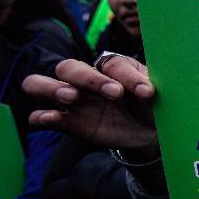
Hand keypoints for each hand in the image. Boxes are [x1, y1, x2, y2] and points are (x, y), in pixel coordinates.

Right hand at [23, 56, 158, 152]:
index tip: (147, 93)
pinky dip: (41, 116)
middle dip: (88, 78)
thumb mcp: (156, 94)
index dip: (129, 77)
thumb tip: (148, 89)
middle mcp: (87, 80)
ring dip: (52, 88)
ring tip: (70, 97)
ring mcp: (74, 101)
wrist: (150, 133)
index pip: (112, 65)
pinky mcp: (69, 122)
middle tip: (114, 94)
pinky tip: (49, 118)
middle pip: (69, 67)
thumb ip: (149, 87)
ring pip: (42, 84)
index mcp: (112, 68)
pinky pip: (43, 116)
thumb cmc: (153, 105)